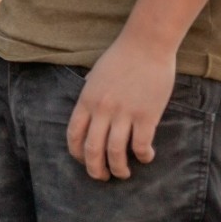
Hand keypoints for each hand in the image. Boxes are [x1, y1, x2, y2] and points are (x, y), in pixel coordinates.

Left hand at [65, 34, 176, 180]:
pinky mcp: (146, 116)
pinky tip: (146, 156)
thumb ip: (91, 93)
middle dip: (95, 170)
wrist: (146, 43)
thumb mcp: (96, 74)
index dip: (77, 154)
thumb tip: (89, 109)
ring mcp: (124, 114)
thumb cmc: (122, 56)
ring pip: (116, 154)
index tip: (84, 161)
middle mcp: (102, 110)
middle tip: (102, 177)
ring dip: (119, 169)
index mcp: (87, 100)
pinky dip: (143, 157)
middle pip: (92, 150)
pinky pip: (141, 146)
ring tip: (124, 173)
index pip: (73, 135)